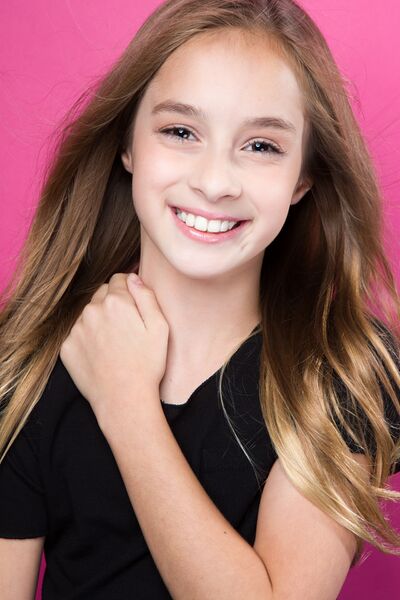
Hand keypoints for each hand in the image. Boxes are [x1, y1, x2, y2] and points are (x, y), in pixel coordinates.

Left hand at [59, 272, 168, 430]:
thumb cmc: (147, 364)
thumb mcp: (160, 327)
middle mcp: (92, 311)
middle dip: (113, 304)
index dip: (129, 291)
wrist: (124, 399)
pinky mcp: (67, 347)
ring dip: (99, 321)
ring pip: (89, 315)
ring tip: (114, 344)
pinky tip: (101, 355)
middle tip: (126, 328)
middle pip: (102, 295)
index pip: (119, 280)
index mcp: (116, 302)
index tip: (134, 307)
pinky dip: (87, 340)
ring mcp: (76, 329)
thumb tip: (133, 277)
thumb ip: (147, 296)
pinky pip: (78, 334)